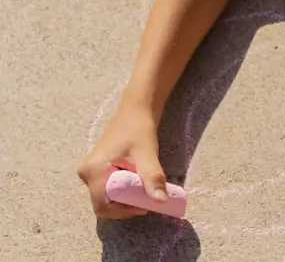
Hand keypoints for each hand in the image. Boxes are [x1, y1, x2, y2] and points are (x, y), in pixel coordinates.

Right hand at [77, 104, 169, 218]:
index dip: (124, 211)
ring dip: (125, 198)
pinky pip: (108, 189)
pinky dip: (123, 191)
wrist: (135, 112)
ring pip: (106, 197)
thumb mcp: (147, 155)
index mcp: (93, 171)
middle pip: (104, 203)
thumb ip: (152, 178)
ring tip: (144, 189)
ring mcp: (89, 172)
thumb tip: (161, 201)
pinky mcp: (96, 170)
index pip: (102, 206)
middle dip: (126, 205)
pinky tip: (137, 183)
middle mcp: (86, 174)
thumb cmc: (139, 130)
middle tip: (147, 198)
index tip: (145, 205)